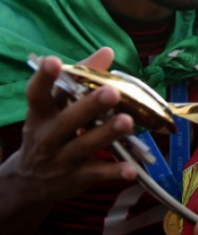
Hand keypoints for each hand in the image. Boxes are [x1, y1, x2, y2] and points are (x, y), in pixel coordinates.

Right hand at [3, 48, 136, 204]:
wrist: (29, 182)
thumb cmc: (49, 133)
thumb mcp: (56, 108)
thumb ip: (79, 79)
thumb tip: (107, 51)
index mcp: (41, 115)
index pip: (38, 94)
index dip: (44, 78)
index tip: (53, 61)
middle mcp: (49, 136)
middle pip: (68, 119)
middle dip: (90, 105)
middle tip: (111, 92)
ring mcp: (62, 158)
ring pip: (85, 145)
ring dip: (107, 133)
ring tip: (127, 122)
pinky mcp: (77, 178)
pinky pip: (98, 174)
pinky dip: (115, 172)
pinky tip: (132, 170)